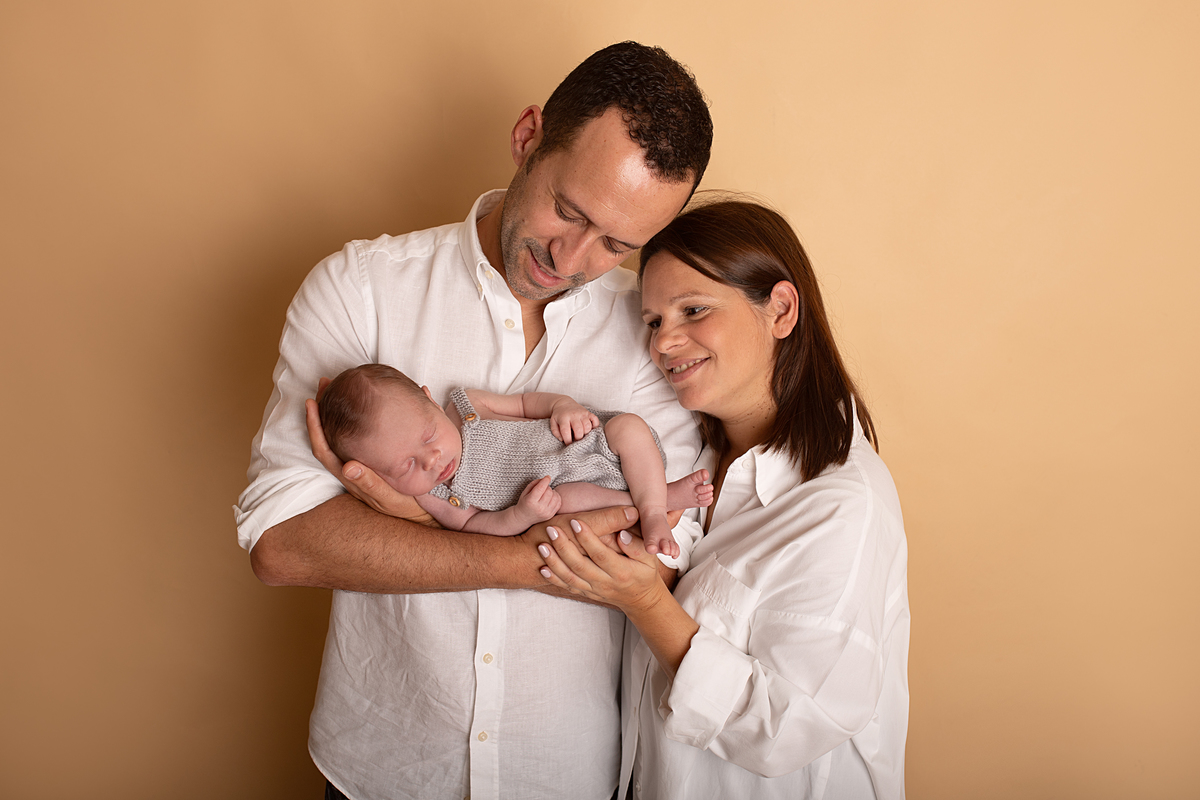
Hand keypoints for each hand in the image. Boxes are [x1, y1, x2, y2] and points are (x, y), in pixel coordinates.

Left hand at [306, 380, 436, 524]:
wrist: (420, 518)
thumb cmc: (405, 509)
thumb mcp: (388, 498)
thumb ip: (369, 483)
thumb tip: (347, 466)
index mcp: (351, 476)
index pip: (323, 449)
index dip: (314, 426)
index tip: (311, 402)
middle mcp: (351, 470)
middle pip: (328, 437)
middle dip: (322, 411)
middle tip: (325, 384)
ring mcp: (361, 466)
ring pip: (341, 435)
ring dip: (337, 411)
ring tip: (339, 389)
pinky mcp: (373, 462)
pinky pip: (357, 436)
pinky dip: (356, 418)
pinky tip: (366, 405)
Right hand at [514, 476, 561, 525]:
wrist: (523, 518)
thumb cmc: (524, 503)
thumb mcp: (525, 492)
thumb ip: (534, 483)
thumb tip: (545, 479)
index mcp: (530, 501)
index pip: (541, 488)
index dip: (545, 480)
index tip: (547, 477)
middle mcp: (539, 508)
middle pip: (549, 491)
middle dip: (547, 487)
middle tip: (543, 488)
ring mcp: (546, 513)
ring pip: (555, 497)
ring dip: (552, 492)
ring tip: (547, 493)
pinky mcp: (551, 515)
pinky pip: (559, 503)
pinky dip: (556, 498)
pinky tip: (551, 497)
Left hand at [536, 515, 664, 611]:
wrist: (640, 599)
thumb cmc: (644, 572)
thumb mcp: (649, 558)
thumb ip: (636, 546)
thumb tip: (622, 534)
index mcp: (621, 571)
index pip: (601, 554)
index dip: (587, 538)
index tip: (575, 522)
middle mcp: (605, 582)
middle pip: (581, 565)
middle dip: (564, 547)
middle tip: (552, 529)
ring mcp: (594, 589)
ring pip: (570, 577)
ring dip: (554, 562)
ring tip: (542, 546)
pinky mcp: (586, 592)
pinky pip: (568, 586)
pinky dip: (554, 578)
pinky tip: (543, 567)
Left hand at [549, 399, 599, 443]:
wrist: (564, 403)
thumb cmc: (559, 416)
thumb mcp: (553, 422)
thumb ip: (555, 432)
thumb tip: (562, 440)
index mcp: (563, 418)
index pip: (566, 431)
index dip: (568, 440)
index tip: (568, 444)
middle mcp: (574, 415)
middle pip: (579, 430)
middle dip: (578, 438)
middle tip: (576, 440)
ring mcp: (582, 413)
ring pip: (588, 426)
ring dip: (586, 433)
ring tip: (581, 434)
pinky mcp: (589, 412)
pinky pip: (595, 420)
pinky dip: (594, 426)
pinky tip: (589, 429)